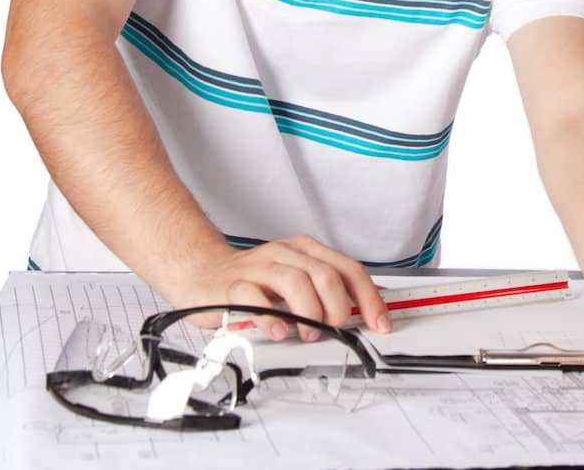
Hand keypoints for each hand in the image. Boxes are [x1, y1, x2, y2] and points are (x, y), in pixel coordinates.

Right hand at [166, 236, 390, 340]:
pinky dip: (271, 317)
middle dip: (338, 307)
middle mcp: (285, 254)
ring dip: (308, 312)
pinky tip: (278, 331)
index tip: (380, 322)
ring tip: (309, 333)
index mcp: (306, 251)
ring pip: (294, 281)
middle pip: (325, 274)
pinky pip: (255, 297)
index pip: (348, 269)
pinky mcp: (233, 285)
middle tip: (335, 328)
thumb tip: (363, 313)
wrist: (202, 272)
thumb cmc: (254, 280)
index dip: (369, 297)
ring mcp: (259, 267)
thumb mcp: (295, 280)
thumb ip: (325, 292)